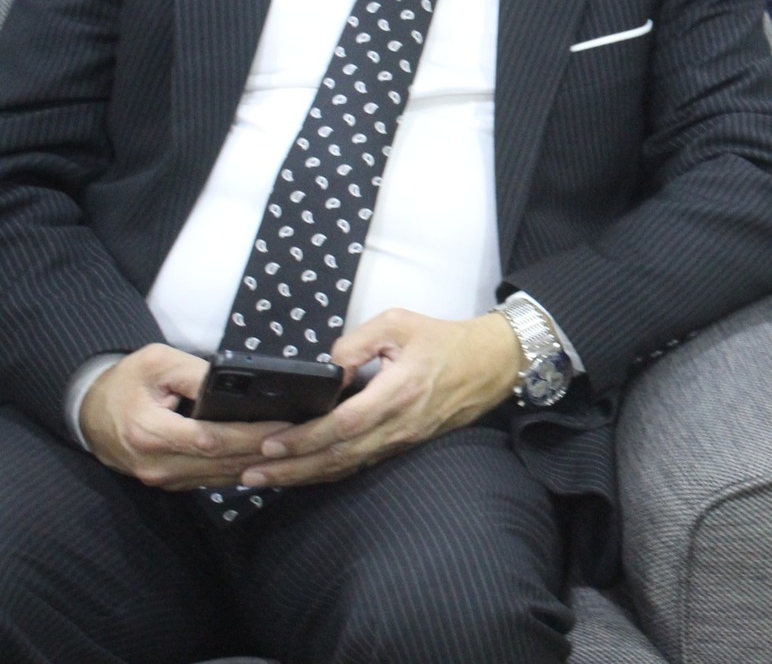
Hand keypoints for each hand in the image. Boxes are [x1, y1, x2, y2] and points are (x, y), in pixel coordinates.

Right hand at [78, 344, 288, 490]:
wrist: (89, 411)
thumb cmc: (126, 381)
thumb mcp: (157, 363)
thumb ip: (196, 373)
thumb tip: (238, 381)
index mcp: (150, 431)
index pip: (210, 439)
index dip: (250, 434)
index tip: (286, 425)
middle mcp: (156, 463)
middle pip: (220, 462)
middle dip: (265, 452)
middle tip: (304, 439)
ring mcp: (162, 478)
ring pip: (220, 477)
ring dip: (258, 466)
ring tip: (296, 451)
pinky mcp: (169, 482)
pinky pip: (211, 480)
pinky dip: (241, 471)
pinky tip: (269, 461)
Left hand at [236, 309, 522, 488]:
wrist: (492, 363)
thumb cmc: (444, 341)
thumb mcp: (399, 322)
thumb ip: (357, 341)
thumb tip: (327, 368)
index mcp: (399, 391)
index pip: (343, 424)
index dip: (305, 438)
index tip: (269, 441)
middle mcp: (400, 423)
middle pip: (338, 456)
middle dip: (291, 468)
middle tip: (249, 473)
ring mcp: (403, 439)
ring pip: (347, 466)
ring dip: (304, 476)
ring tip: (265, 479)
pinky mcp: (405, 444)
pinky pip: (361, 464)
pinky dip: (327, 472)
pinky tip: (303, 473)